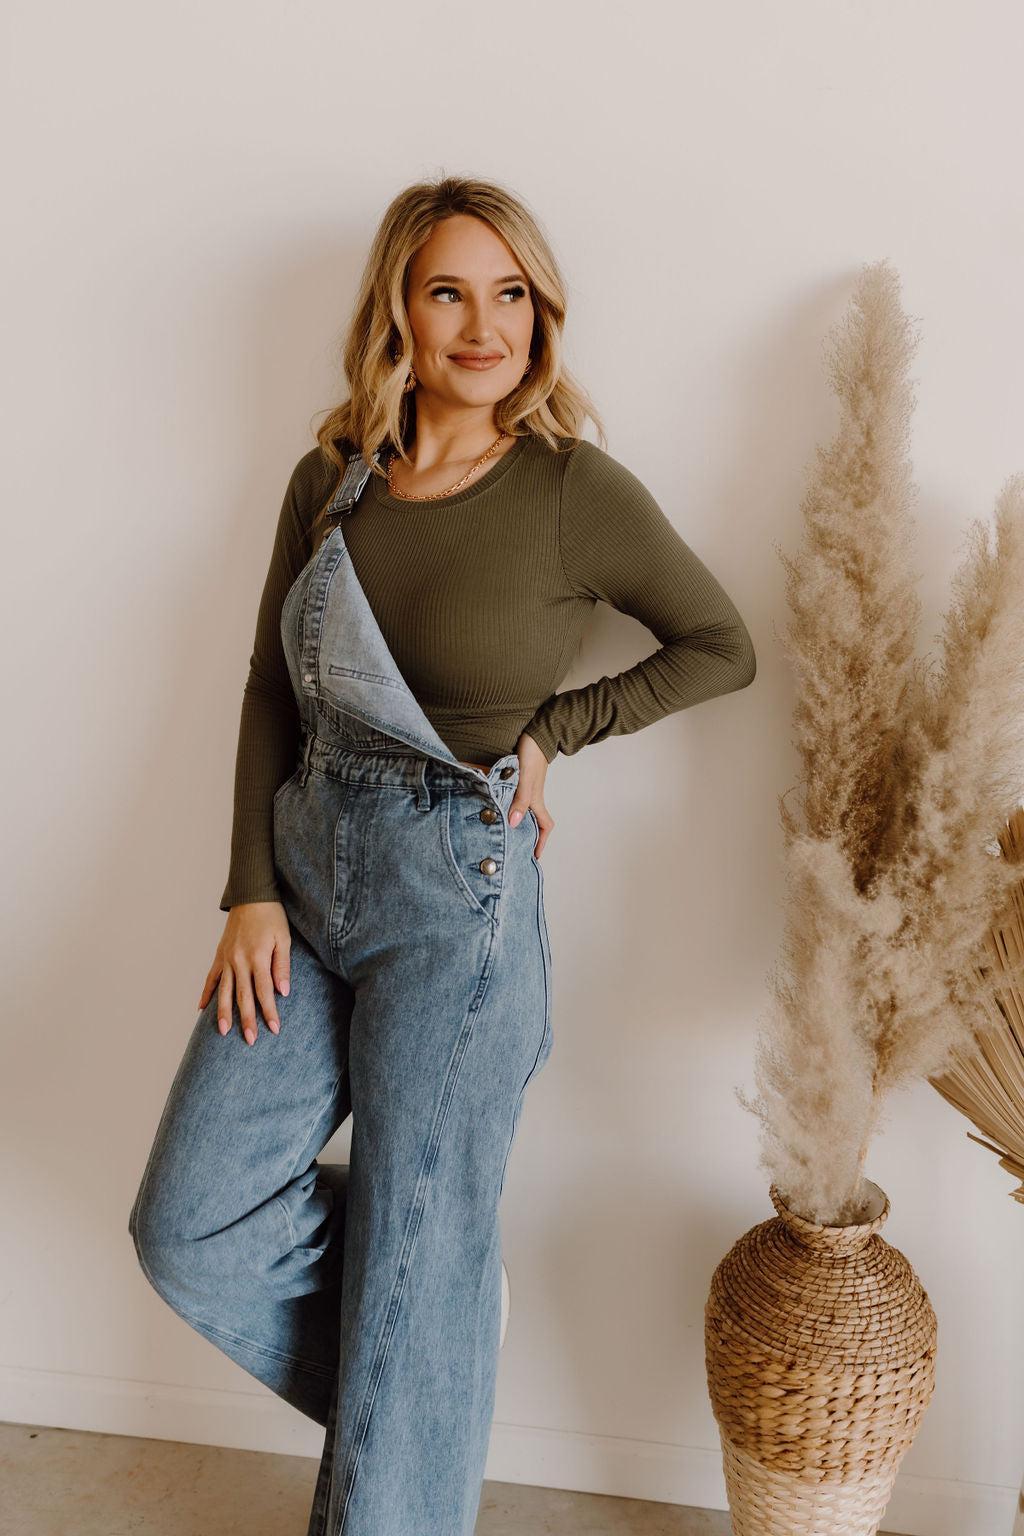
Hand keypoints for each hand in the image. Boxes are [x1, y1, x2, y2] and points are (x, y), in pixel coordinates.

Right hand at [198, 901, 291, 1046]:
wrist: (251, 895)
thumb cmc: (272, 917)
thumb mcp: (284, 939)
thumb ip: (282, 966)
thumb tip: (283, 992)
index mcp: (258, 957)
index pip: (264, 991)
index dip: (269, 1012)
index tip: (274, 1029)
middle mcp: (240, 961)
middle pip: (243, 996)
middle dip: (247, 1020)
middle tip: (250, 1041)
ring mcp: (227, 959)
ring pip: (223, 991)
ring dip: (223, 1013)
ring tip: (223, 1032)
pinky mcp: (219, 955)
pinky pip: (211, 978)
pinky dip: (206, 994)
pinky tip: (202, 1009)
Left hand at [508, 732, 553, 858]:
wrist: (533, 734)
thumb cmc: (532, 755)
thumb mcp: (525, 779)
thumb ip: (520, 800)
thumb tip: (514, 824)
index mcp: (536, 800)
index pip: (544, 826)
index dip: (541, 842)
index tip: (534, 856)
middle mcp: (530, 798)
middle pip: (530, 823)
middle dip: (524, 838)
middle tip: (511, 851)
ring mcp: (522, 790)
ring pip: (518, 812)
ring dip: (511, 823)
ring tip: (497, 835)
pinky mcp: (514, 782)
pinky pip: (509, 800)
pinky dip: (502, 807)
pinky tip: (490, 808)